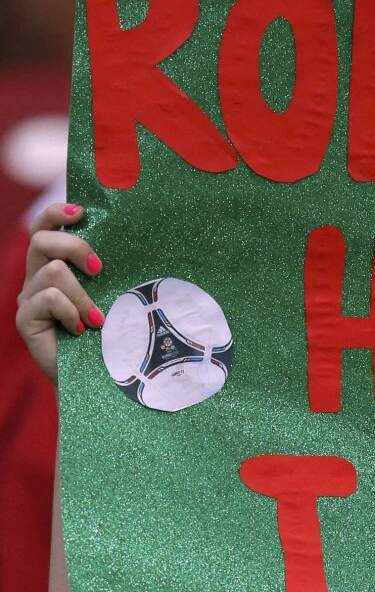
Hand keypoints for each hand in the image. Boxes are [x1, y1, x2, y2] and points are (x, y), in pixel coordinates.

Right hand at [15, 202, 104, 383]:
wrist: (96, 379)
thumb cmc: (108, 336)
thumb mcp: (110, 297)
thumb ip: (106, 273)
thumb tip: (132, 240)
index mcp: (52, 266)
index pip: (44, 227)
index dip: (57, 212)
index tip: (82, 212)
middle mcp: (35, 279)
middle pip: (41, 239)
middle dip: (74, 247)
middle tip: (98, 270)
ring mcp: (28, 299)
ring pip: (52, 271)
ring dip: (81, 294)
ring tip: (96, 319)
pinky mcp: (25, 319)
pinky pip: (49, 299)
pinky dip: (71, 312)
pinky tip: (80, 330)